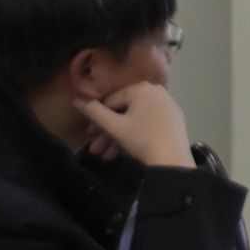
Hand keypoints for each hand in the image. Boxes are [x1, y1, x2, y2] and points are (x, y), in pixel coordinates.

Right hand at [74, 83, 194, 169]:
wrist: (173, 161)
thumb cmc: (142, 140)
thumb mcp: (114, 126)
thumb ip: (94, 112)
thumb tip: (76, 99)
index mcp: (142, 89)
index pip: (111, 101)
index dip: (97, 119)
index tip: (88, 135)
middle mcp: (157, 92)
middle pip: (123, 112)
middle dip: (107, 132)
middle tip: (95, 149)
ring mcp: (167, 106)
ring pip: (134, 120)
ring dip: (117, 138)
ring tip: (105, 156)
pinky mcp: (173, 119)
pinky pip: (148, 123)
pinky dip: (134, 136)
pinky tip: (120, 153)